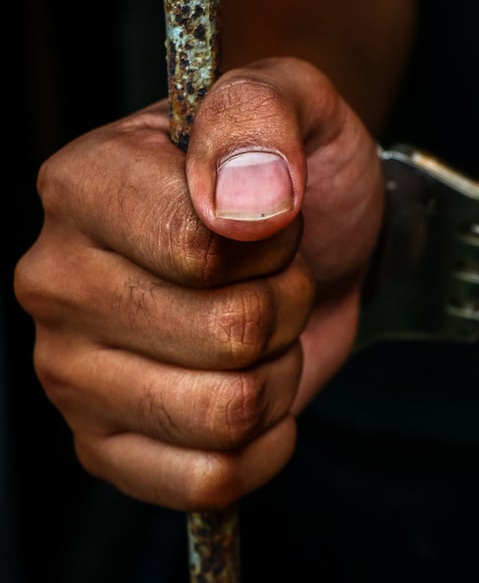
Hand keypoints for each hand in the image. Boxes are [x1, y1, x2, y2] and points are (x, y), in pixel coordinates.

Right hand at [14, 57, 383, 510]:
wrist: (315, 237)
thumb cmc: (294, 171)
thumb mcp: (295, 103)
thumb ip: (260, 114)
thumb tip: (239, 202)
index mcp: (84, 185)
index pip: (202, 250)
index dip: (273, 242)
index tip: (270, 214)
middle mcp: (58, 280)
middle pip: (226, 335)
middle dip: (284, 306)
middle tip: (272, 274)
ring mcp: (73, 372)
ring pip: (226, 413)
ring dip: (278, 370)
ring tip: (263, 326)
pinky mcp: (106, 444)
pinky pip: (208, 479)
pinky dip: (266, 440)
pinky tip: (257, 386)